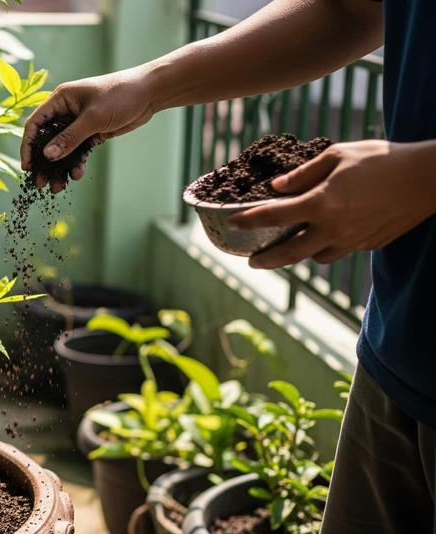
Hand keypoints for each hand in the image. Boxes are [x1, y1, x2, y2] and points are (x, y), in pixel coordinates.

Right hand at [21, 66, 159, 191]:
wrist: (149, 93)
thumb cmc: (120, 95)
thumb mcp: (93, 118)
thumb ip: (69, 137)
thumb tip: (47, 156)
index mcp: (60, 99)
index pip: (35, 124)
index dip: (28, 146)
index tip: (28, 167)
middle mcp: (65, 111)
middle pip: (47, 140)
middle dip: (44, 163)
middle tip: (40, 183)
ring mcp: (78, 122)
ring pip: (63, 148)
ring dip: (60, 168)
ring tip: (58, 187)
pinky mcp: (91, 131)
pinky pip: (77, 150)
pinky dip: (76, 163)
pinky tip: (76, 175)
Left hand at [229, 140, 435, 268]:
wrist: (427, 178)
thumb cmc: (382, 160)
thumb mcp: (338, 155)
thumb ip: (303, 174)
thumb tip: (277, 188)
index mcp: (321, 204)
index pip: (273, 216)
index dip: (248, 220)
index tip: (233, 221)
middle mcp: (333, 228)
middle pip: (288, 253)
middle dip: (266, 260)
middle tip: (252, 262)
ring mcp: (352, 241)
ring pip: (316, 256)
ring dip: (302, 252)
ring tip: (293, 244)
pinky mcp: (369, 245)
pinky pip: (341, 251)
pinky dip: (329, 245)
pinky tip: (330, 232)